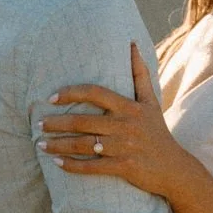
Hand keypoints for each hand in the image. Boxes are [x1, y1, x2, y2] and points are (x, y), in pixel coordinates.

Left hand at [38, 44, 187, 197]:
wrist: (175, 168)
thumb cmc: (157, 132)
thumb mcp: (151, 101)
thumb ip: (140, 74)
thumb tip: (132, 44)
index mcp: (130, 107)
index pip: (95, 93)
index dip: (71, 93)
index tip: (51, 98)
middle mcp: (126, 125)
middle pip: (83, 121)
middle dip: (57, 123)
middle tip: (38, 124)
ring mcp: (125, 147)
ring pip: (84, 145)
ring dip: (59, 145)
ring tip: (40, 144)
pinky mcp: (124, 167)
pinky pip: (93, 167)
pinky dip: (73, 166)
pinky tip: (57, 164)